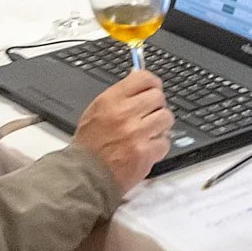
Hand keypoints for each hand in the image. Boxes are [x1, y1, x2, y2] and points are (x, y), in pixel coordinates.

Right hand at [75, 70, 172, 191]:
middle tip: (149, 115)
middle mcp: (125, 114)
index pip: (144, 78)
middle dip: (157, 106)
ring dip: (160, 126)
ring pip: (166, 118)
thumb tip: (136, 76)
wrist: (86, 175)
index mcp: (112, 100)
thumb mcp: (97, 110)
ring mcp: (136, 134)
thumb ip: (119, 94)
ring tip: (148, 133)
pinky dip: (158, 146)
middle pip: (158, 97)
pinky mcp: (145, 153)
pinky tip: (146, 148)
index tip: (154, 88)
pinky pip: (165, 142)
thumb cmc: (90, 144)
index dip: (153, 83)